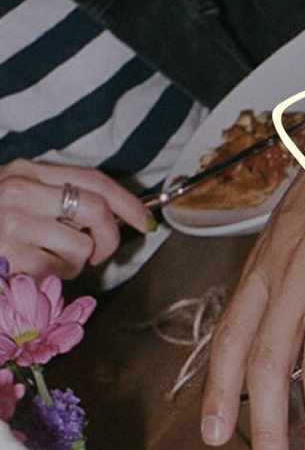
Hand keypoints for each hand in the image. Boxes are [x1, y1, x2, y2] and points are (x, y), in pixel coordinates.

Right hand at [0, 160, 152, 278]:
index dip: (128, 201)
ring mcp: (13, 222)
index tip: (146, 220)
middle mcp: (20, 190)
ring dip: (75, 264)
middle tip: (99, 252)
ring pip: (82, 247)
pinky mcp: (11, 255)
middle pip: (96, 210)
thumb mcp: (20, 197)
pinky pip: (59, 271)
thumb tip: (116, 216)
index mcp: (27, 171)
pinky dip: (54, 278)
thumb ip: (59, 198)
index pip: (93, 179)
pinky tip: (31, 270)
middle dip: (110, 238)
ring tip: (48, 260)